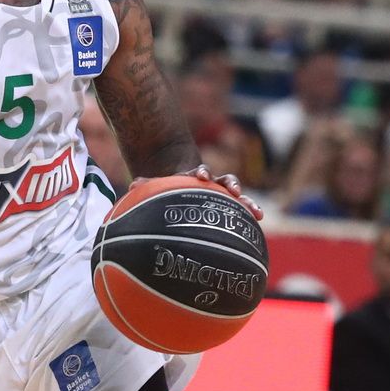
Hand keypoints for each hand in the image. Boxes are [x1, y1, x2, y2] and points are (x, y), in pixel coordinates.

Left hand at [132, 164, 263, 220]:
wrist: (182, 184)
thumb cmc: (169, 188)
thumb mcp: (160, 185)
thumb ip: (147, 184)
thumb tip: (132, 187)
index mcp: (195, 177)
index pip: (201, 171)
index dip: (202, 172)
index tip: (201, 175)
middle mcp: (213, 183)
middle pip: (225, 180)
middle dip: (231, 185)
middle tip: (235, 192)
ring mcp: (222, 193)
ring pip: (238, 196)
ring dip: (246, 201)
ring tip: (256, 212)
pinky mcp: (227, 203)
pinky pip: (241, 208)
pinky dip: (250, 211)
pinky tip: (258, 219)